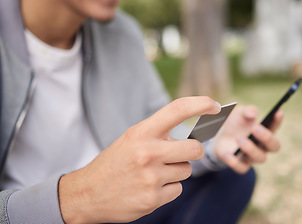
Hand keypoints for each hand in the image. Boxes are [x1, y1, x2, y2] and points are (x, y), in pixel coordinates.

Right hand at [58, 96, 220, 223]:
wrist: (87, 193)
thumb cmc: (114, 162)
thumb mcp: (130, 139)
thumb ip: (157, 135)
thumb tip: (190, 137)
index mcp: (141, 132)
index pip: (177, 109)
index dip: (200, 103)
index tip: (214, 105)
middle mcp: (148, 152)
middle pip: (194, 148)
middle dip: (191, 151)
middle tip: (178, 153)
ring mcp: (151, 177)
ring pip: (186, 171)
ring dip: (175, 171)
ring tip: (153, 173)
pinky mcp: (153, 199)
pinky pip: (178, 189)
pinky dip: (169, 188)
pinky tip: (150, 188)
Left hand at [213, 105, 282, 173]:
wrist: (219, 137)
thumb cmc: (235, 124)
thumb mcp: (239, 114)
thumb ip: (247, 111)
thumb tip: (252, 115)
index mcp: (265, 132)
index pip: (275, 127)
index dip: (277, 120)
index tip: (277, 111)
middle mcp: (262, 146)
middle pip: (274, 146)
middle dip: (266, 137)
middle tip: (255, 128)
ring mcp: (252, 157)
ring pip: (259, 158)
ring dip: (250, 148)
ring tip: (239, 138)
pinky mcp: (240, 164)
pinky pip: (242, 168)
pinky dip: (235, 162)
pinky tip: (228, 154)